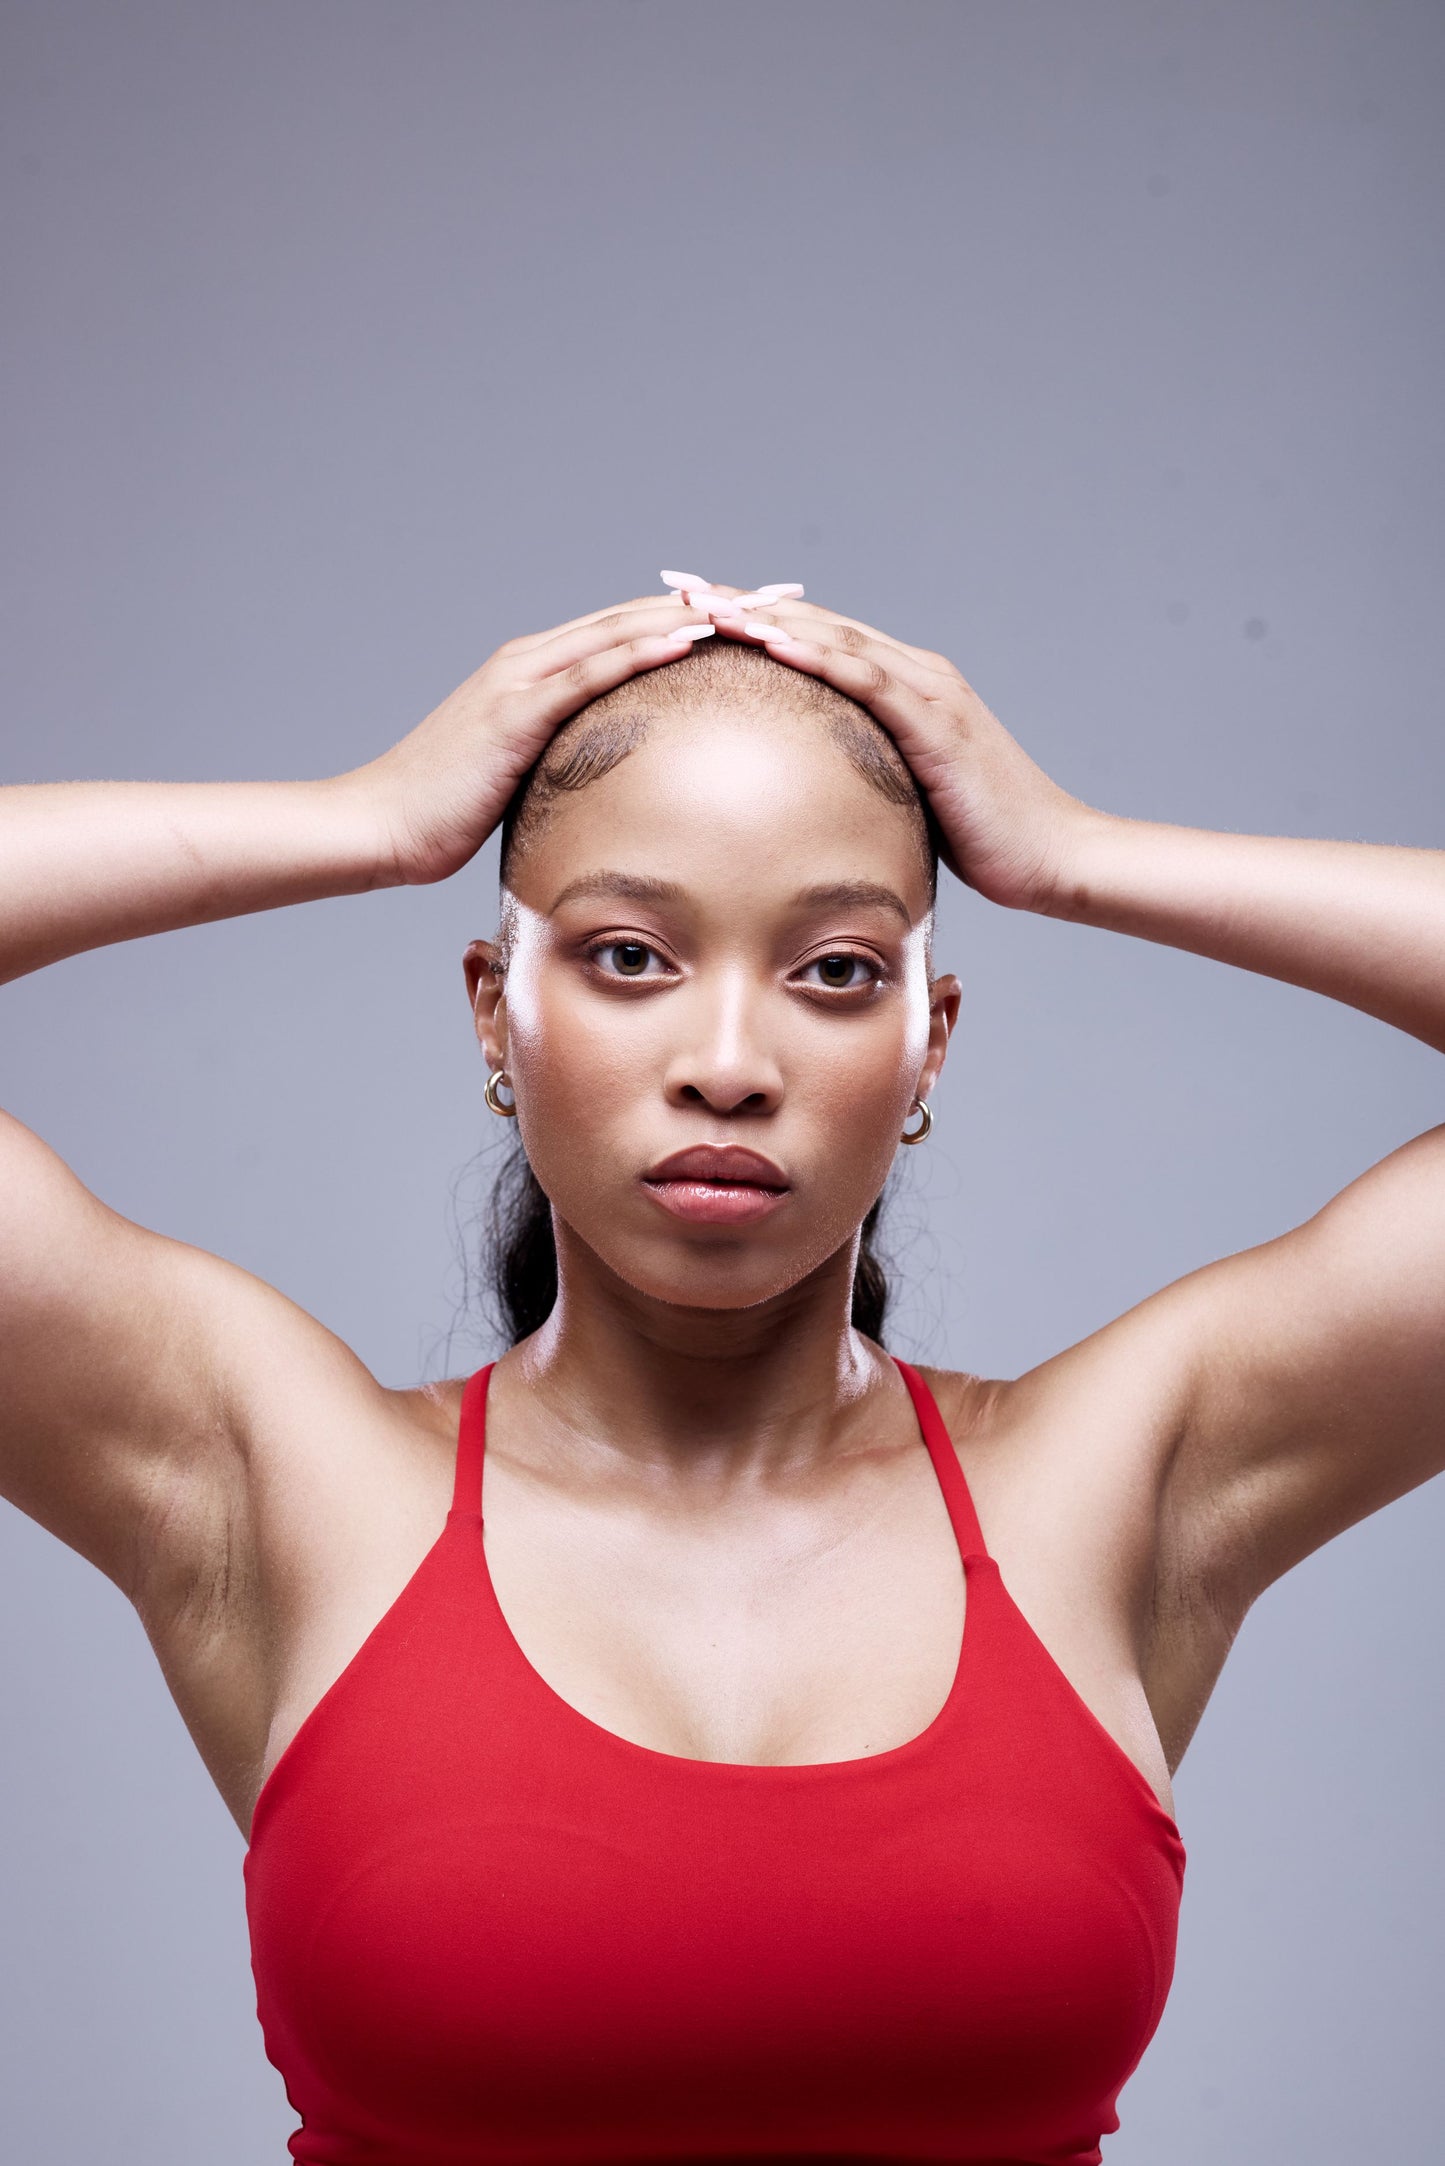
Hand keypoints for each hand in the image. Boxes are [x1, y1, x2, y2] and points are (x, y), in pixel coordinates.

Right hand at [349, 596, 716, 885]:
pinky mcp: (514, 711)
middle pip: (634, 616)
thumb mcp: (519, 782)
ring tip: (751, 607)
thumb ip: (560, 765)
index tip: (750, 617)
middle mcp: (529, 661)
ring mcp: (520, 680)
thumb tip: (609, 786)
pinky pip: (590, 671)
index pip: (624, 631)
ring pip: (620, 631)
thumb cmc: (445, 815)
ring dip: (689, 616)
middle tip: (775, 597)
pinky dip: (642, 649)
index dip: (688, 618)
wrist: (381, 826)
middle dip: (707, 605)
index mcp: (532, 673)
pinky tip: (690, 639)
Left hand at [704, 591, 1092, 911]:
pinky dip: (821, 657)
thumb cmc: (983, 839)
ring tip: (708, 604)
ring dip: (771, 620)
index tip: (694, 606)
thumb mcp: (907, 800)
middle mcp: (919, 675)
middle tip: (681, 583)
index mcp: (908, 688)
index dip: (757, 619)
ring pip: (838, 640)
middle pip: (819, 624)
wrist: (1054, 857)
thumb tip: (807, 796)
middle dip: (747, 603)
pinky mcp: (940, 726)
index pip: (820, 639)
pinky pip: (870, 681)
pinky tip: (774, 645)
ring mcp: (932, 695)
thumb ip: (866, 778)